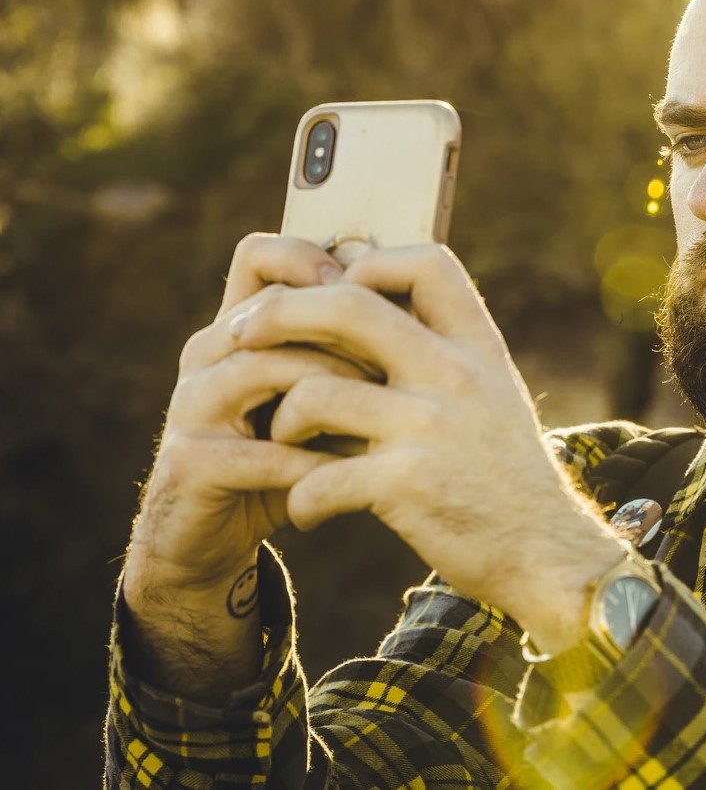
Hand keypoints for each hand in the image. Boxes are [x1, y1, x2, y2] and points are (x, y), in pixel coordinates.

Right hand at [121, 234, 364, 696]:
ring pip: (266, 369)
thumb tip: (427, 310)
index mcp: (236, 327)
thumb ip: (354, 355)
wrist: (212, 538)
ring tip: (384, 412)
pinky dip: (315, 461)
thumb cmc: (284, 458)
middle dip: (346, 331)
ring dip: (334, 390)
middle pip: (275, 310)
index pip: (260, 256)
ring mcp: (191, 405)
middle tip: (400, 358)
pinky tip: (357, 471)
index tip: (380, 295)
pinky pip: (261, 451)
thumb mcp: (324, 400)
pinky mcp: (189, 462)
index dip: (317, 262)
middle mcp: (206, 354)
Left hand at [231, 244, 625, 650]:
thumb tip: (369, 313)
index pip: (425, 263)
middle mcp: (456, 374)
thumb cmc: (508, 476)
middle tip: (240, 334)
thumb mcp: (494, 396)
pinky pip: (319, 478)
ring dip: (282, 420)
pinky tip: (307, 512)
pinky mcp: (408, 485)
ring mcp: (431, 427)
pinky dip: (300, 498)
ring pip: (315, 393)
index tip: (335, 291)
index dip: (370, 264)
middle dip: (279, 314)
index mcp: (477, 347)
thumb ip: (444, 356)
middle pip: (348, 306)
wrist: (548, 554)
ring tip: (285, 444)